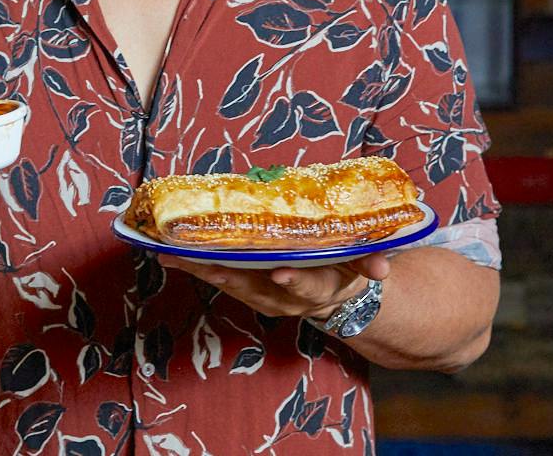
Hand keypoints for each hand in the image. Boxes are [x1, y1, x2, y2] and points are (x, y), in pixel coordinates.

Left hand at [159, 251, 390, 323]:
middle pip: (254, 286)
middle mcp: (285, 297)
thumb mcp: (363, 265)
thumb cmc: (345, 267)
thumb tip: (383, 268)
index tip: (281, 272)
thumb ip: (371, 262)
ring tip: (172, 254)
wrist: (333, 294)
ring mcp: (262, 295)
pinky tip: (168, 254)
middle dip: (226, 274)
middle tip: (202, 260)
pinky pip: (217, 278)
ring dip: (200, 270)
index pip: (307, 286)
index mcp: (318, 289)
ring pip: (229, 284)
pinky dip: (193, 267)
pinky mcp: (245, 289)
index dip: (294, 281)